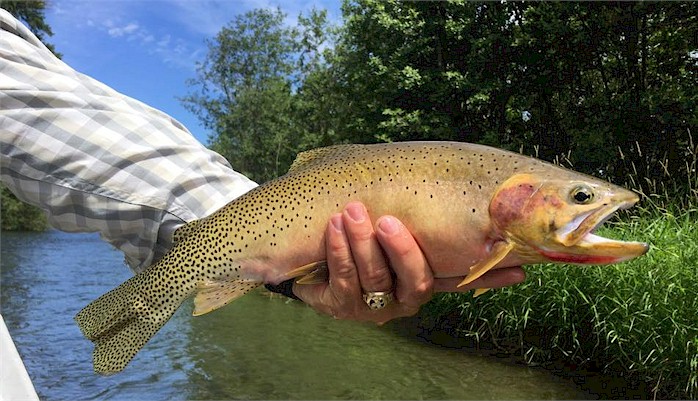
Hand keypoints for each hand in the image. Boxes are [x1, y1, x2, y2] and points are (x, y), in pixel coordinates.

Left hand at [292, 202, 525, 323]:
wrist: (309, 258)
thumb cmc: (357, 238)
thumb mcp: (385, 226)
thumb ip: (414, 217)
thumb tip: (453, 185)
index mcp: (422, 279)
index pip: (460, 278)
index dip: (489, 277)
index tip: (519, 269)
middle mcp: (404, 297)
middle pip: (415, 280)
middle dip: (401, 249)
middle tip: (386, 221)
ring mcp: (373, 306)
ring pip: (374, 277)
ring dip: (362, 241)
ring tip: (351, 211)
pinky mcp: (341, 306)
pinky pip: (343, 279)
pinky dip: (339, 249)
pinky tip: (335, 227)